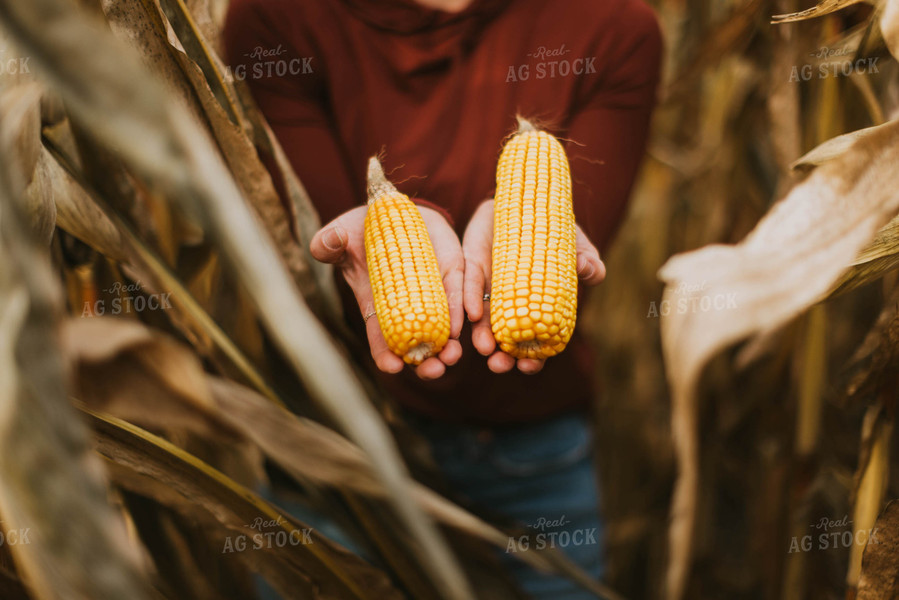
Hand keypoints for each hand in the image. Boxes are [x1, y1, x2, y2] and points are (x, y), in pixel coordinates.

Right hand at [310, 205, 463, 379]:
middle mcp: (408, 307)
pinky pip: (460, 294)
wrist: (393, 210)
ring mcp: (433, 293)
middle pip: (418, 344)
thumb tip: (326, 243)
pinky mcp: (451, 273)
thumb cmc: (360, 230)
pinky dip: (465, 308)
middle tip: (434, 370)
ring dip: (450, 346)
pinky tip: (470, 320)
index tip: (392, 367)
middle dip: (426, 363)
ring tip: (453, 355)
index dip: (386, 356)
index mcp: (377, 307)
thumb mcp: (340, 234)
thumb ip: (329, 243)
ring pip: (445, 328)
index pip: (382, 340)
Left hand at [462, 199, 605, 374]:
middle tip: (501, 365)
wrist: (523, 197)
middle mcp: (509, 303)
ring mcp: (488, 287)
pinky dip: (469, 300)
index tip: (531, 367)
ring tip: (485, 348)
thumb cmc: (553, 227)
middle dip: (502, 356)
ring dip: (482, 336)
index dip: (534, 357)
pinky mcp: (472, 265)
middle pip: (504, 338)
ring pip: (481, 319)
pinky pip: (468, 285)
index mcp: (537, 305)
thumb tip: (590, 271)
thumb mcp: (575, 244)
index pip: (536, 341)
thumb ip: (586, 259)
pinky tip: (473, 315)